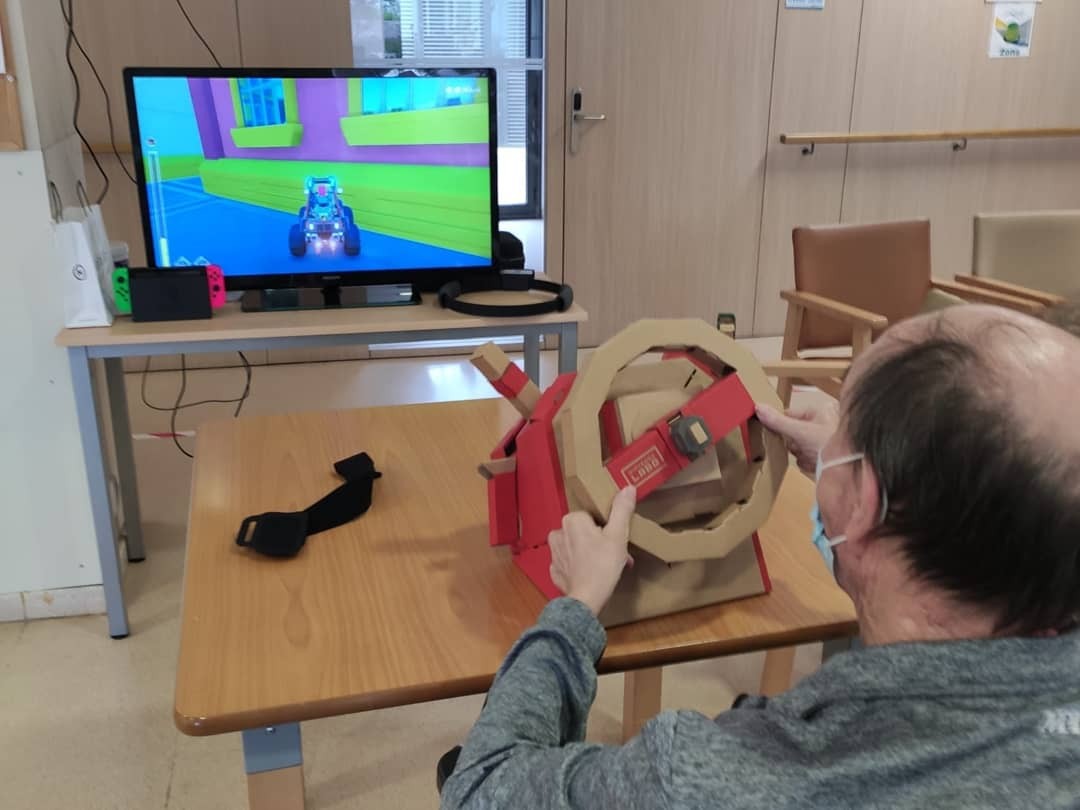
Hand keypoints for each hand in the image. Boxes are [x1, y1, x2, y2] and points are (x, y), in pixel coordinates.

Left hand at [549, 487, 636, 615]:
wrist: (587, 599)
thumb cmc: (603, 565)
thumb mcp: (618, 534)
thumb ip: (622, 509)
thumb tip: (627, 488)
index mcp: (572, 520)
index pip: (592, 517)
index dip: (606, 528)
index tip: (616, 540)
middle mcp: (558, 533)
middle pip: (584, 532)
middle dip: (601, 542)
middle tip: (615, 555)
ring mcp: (554, 554)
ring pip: (577, 547)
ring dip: (591, 554)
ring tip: (606, 567)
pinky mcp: (555, 571)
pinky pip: (569, 564)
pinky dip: (580, 568)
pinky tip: (591, 575)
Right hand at [755, 401, 837, 475]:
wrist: (846, 469)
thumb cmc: (829, 444)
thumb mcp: (800, 431)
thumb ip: (778, 421)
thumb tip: (758, 407)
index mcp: (819, 411)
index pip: (789, 414)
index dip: (781, 425)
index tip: (772, 433)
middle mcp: (822, 424)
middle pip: (792, 433)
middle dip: (793, 444)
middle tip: (800, 446)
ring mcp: (822, 441)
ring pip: (797, 448)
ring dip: (800, 454)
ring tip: (812, 456)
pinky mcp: (823, 456)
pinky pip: (805, 458)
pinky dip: (807, 463)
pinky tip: (815, 463)